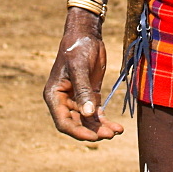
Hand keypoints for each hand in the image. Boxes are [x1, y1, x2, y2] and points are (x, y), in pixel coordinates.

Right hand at [43, 8, 123, 141]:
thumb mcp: (79, 68)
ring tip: (117, 131)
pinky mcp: (89, 96)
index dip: (78, 132)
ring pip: (88, 121)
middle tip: (109, 134)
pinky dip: (105, 121)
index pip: (63, 122)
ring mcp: (77, 100)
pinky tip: (117, 127)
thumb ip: (83, 91)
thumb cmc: (78, 48)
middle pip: (77, 124)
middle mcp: (64, 101)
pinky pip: (96, 114)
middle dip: (93, 131)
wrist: (87, 35)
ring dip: (101, 128)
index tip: (93, 137)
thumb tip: (88, 114)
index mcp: (55, 96)